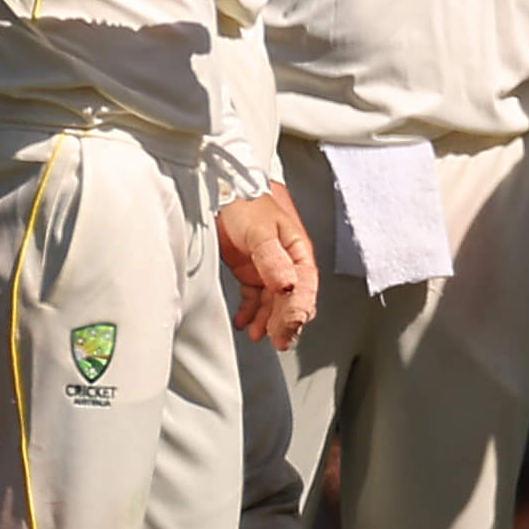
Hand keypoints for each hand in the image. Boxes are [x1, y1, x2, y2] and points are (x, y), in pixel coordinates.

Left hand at [218, 185, 318, 347]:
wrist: (223, 187)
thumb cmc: (248, 202)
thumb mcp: (261, 230)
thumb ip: (272, 258)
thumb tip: (288, 285)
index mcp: (297, 251)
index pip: (304, 286)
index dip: (298, 309)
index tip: (289, 328)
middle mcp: (287, 262)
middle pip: (292, 298)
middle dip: (287, 322)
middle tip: (279, 341)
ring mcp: (269, 268)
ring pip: (274, 302)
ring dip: (268, 320)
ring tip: (258, 335)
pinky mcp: (251, 270)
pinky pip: (255, 297)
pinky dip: (251, 311)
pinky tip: (245, 322)